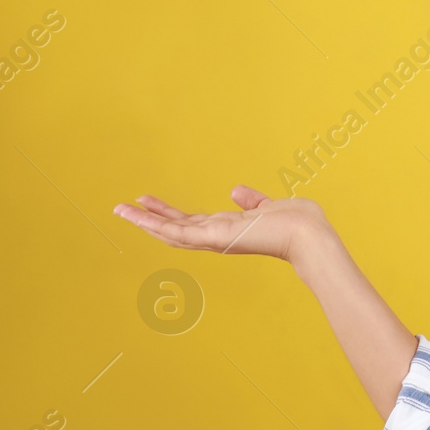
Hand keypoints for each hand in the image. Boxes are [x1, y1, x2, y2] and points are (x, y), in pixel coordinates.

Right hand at [113, 185, 334, 262]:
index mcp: (230, 228)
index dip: (170, 214)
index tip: (150, 203)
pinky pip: (178, 232)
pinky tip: (137, 216)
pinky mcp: (215, 238)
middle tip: (123, 207)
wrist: (310, 235)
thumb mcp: (270, 207)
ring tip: (119, 209)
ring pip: (170, 232)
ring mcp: (215, 239)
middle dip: (149, 218)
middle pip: (176, 228)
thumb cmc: (299, 223)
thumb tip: (235, 191)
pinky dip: (155, 224)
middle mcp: (219, 236)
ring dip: (143, 220)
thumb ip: (252, 201)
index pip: (193, 222)